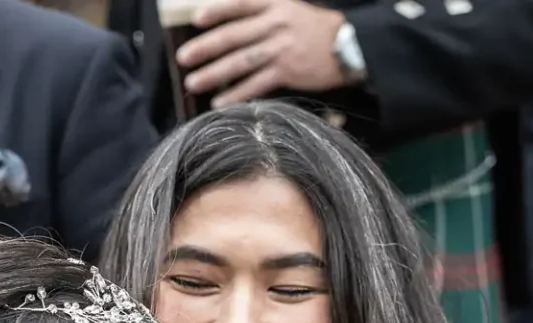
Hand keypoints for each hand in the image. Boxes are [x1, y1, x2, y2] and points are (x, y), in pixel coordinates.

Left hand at [181, 0, 350, 107]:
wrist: (349, 46)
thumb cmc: (313, 29)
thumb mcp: (289, 9)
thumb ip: (261, 13)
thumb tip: (228, 23)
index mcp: (275, 4)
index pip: (241, 3)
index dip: (218, 10)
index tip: (196, 19)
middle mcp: (277, 24)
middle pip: (235, 35)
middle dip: (206, 47)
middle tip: (183, 58)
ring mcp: (282, 48)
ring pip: (241, 61)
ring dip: (214, 73)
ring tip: (193, 82)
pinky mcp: (288, 71)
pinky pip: (257, 84)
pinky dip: (237, 94)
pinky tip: (220, 102)